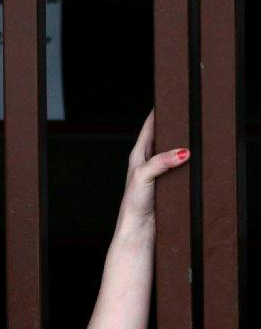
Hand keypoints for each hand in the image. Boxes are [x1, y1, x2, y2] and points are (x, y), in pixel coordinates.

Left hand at [116, 109, 189, 230]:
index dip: (157, 112)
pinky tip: (195, 160)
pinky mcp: (167, 184)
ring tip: (194, 136)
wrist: (138, 229)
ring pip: (173, 152)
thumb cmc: (133, 204)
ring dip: (182, 146)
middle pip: (163, 138)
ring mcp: (158, 173)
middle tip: (188, 117)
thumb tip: (182, 152)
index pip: (149, 127)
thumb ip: (160, 162)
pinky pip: (180, 167)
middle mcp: (147, 162)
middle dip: (174, 127)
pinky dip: (187, 162)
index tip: (168, 99)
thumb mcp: (144, 176)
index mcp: (138, 155)